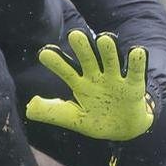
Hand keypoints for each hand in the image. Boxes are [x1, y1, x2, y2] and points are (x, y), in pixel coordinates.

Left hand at [26, 30, 154, 140]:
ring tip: (104, 38)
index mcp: (80, 83)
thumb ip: (53, 112)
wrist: (123, 131)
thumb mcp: (74, 119)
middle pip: (88, 59)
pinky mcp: (134, 86)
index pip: (66, 70)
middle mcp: (97, 77)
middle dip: (82, 48)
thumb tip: (29, 108)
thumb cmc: (96, 120)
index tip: (44, 53)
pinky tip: (136, 51)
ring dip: (108, 51)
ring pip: (111, 61)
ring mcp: (115, 79)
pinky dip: (137, 62)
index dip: (56, 62)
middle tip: (74, 35)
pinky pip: (136, 72)